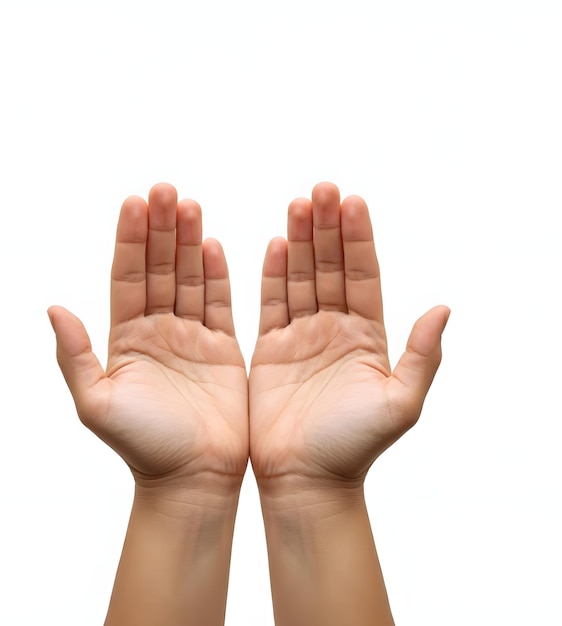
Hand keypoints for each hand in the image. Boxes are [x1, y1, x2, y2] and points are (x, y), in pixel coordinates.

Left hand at [49, 184, 247, 487]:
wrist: (192, 478)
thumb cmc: (143, 447)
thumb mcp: (96, 403)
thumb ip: (74, 356)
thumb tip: (53, 308)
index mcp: (125, 338)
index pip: (126, 276)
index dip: (130, 240)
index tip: (135, 203)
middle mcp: (157, 330)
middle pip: (158, 268)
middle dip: (161, 229)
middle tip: (166, 190)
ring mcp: (191, 337)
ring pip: (188, 278)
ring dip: (189, 242)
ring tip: (189, 205)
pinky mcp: (224, 349)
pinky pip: (220, 303)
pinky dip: (217, 274)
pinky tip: (214, 244)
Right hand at [249, 182, 448, 488]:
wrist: (306, 478)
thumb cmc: (354, 446)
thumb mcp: (400, 403)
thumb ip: (423, 356)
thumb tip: (443, 308)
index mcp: (368, 336)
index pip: (364, 275)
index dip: (359, 239)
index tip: (352, 201)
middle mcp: (336, 329)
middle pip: (332, 267)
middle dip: (327, 228)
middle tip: (320, 190)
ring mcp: (302, 336)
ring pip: (302, 278)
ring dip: (301, 241)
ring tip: (298, 205)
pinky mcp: (271, 349)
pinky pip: (272, 304)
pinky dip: (273, 275)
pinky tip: (275, 246)